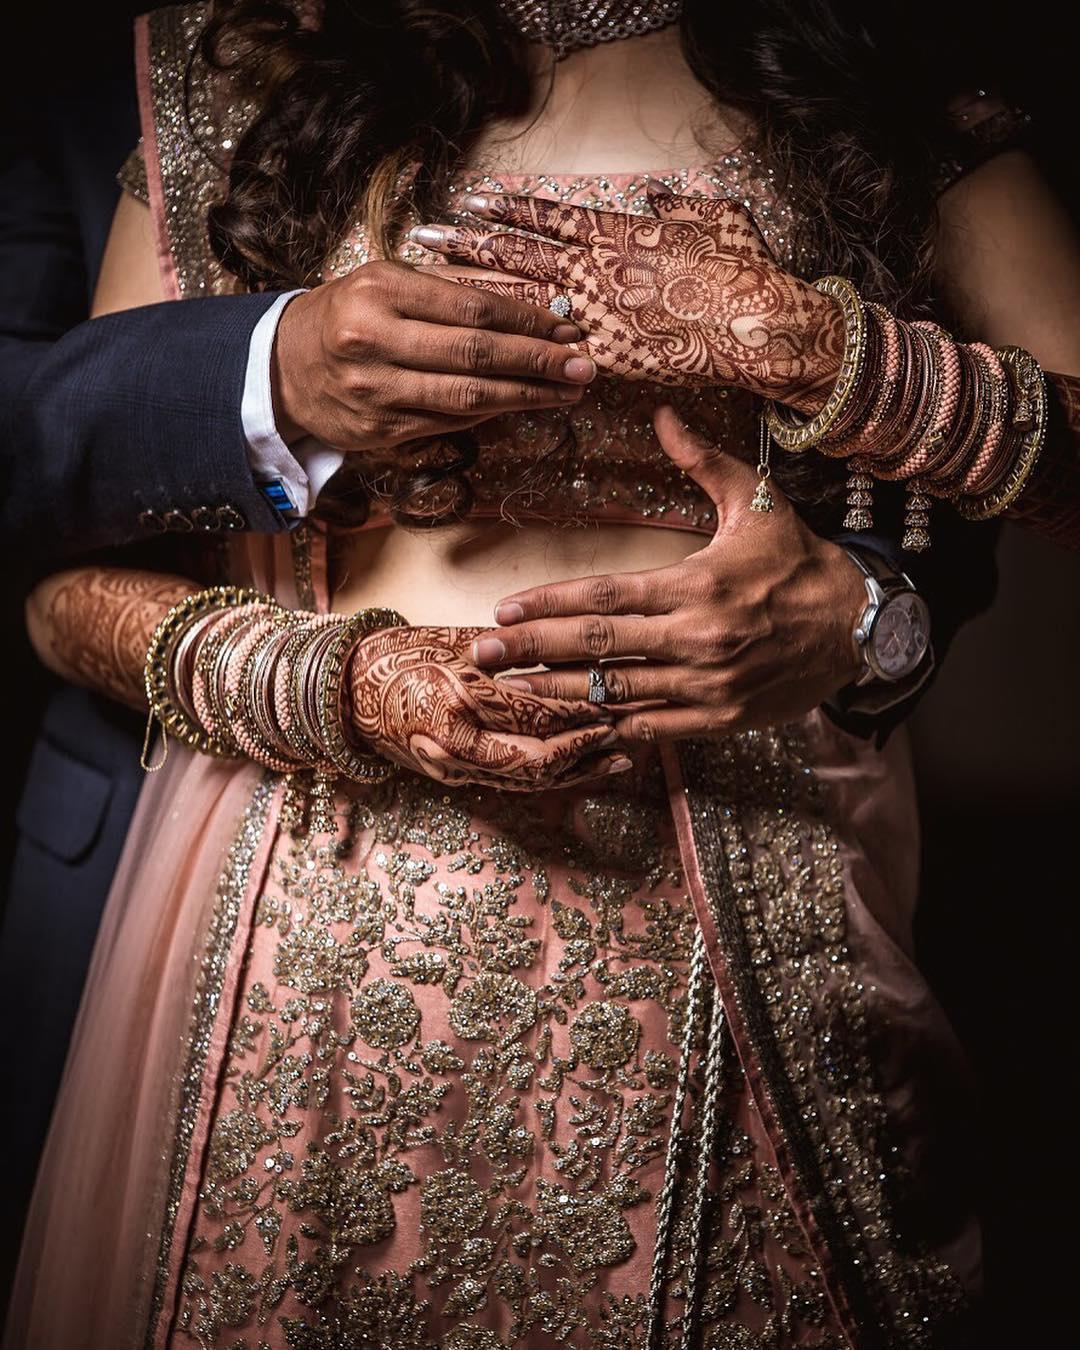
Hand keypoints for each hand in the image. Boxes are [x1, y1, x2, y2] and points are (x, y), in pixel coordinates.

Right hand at [270, 260, 597, 450]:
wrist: (282, 368)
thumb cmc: (347, 315)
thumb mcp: (386, 282)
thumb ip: (449, 289)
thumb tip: (528, 301)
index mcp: (380, 292)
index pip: (473, 307)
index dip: (528, 320)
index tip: (568, 326)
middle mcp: (374, 342)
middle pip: (477, 355)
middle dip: (539, 362)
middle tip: (584, 365)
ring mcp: (376, 392)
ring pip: (468, 398)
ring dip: (526, 396)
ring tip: (567, 391)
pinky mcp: (380, 432)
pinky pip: (449, 424)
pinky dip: (492, 415)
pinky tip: (522, 405)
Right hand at [347, 624, 630, 788]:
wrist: (343, 692)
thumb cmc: (401, 654)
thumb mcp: (456, 641)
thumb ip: (513, 649)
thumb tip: (574, 647)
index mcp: (454, 700)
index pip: (532, 712)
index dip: (579, 709)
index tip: (615, 694)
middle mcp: (452, 743)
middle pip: (535, 758)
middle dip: (585, 747)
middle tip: (626, 728)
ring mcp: (451, 767)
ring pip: (527, 781)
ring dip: (577, 771)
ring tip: (620, 755)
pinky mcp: (453, 777)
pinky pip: (511, 783)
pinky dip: (551, 777)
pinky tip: (582, 768)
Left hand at [409, 190, 842, 411]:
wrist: (757, 324)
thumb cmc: (743, 270)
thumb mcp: (717, 219)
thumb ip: (680, 206)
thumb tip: (658, 197)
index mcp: (619, 232)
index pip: (548, 216)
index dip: (507, 209)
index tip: (472, 201)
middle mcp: (594, 268)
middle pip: (516, 253)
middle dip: (465, 244)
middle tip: (421, 236)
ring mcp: (595, 312)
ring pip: (519, 300)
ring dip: (471, 290)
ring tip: (428, 283)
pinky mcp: (602, 354)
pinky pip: (545, 352)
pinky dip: (510, 349)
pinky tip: (478, 347)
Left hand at [463, 407, 866, 743]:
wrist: (859, 626)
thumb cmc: (799, 562)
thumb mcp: (756, 502)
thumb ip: (703, 461)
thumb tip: (662, 415)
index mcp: (698, 585)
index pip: (605, 596)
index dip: (548, 604)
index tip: (504, 610)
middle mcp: (697, 638)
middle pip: (596, 646)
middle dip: (531, 650)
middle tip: (481, 654)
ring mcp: (707, 686)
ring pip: (616, 691)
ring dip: (558, 690)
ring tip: (511, 686)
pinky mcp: (720, 720)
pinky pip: (652, 727)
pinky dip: (611, 725)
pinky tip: (573, 720)